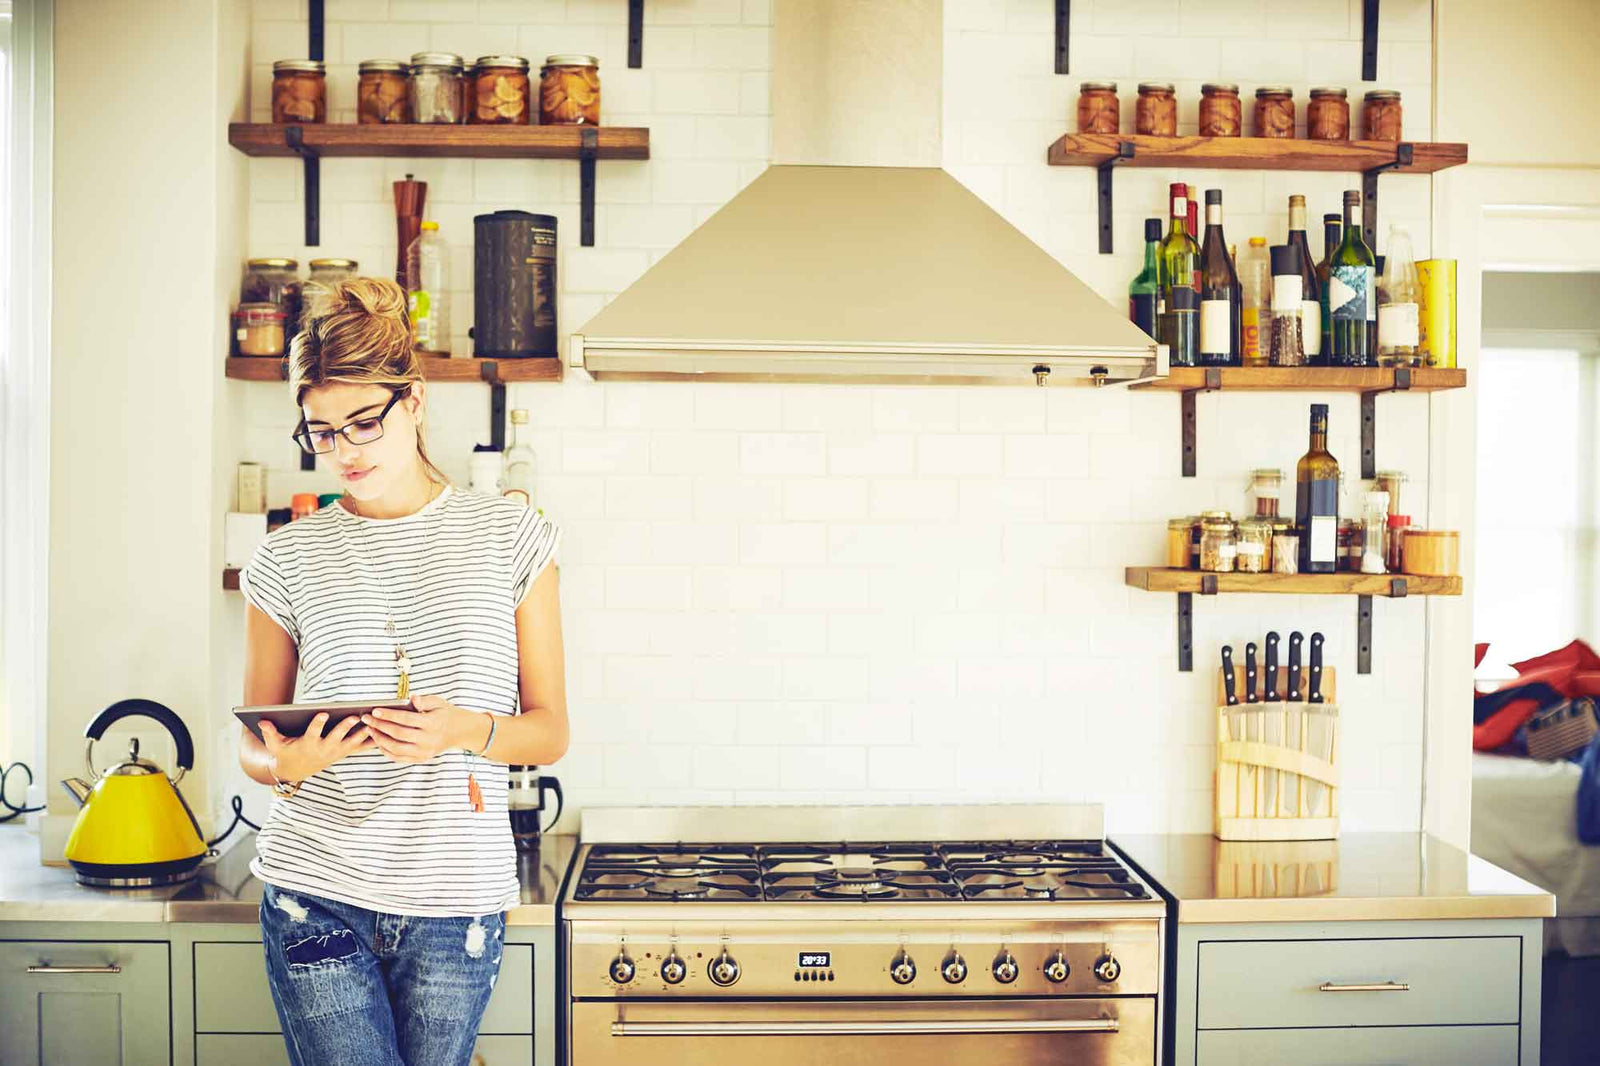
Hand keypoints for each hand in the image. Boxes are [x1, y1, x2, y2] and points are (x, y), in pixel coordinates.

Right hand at [260, 713, 371, 782]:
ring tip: (374, 721)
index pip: (313, 732)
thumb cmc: (285, 752)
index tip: (323, 713)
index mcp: (308, 744)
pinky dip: (370, 741)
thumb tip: (262, 721)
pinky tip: (382, 732)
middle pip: (336, 737)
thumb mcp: (276, 744)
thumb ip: (270, 732)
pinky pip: (359, 747)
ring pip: (352, 742)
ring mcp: (335, 752)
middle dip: (345, 727)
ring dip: (363, 733)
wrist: (296, 771)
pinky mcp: (343, 753)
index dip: (317, 723)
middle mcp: (323, 749)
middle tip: (355, 716)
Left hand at [361, 694, 484, 765]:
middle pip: (398, 734)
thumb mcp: (438, 702)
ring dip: (380, 739)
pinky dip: (386, 751)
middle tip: (366, 718)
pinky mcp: (421, 759)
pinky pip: (399, 757)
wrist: (458, 731)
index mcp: (433, 723)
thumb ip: (425, 700)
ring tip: (370, 729)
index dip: (389, 715)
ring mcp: (424, 752)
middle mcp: (428, 740)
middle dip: (379, 726)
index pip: (406, 719)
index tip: (375, 710)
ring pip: (396, 748)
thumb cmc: (444, 713)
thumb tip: (413, 698)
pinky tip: (378, 741)